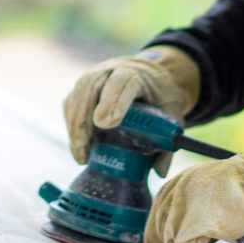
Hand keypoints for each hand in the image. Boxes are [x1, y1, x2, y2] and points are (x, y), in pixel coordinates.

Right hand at [62, 47, 199, 175]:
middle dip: (84, 117)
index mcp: (138, 74)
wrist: (150, 74)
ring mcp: (95, 77)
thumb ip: (168, 141)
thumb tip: (159, 172)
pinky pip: (71, 102)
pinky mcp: (83, 87)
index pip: (123, 81)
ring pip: (77, 94)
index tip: (104, 124)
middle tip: (84, 147)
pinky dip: (70, 123)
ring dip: (74, 124)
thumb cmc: (160, 96)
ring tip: (80, 154)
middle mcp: (112, 70)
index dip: (112, 101)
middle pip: (91, 86)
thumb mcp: (172, 114)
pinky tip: (77, 145)